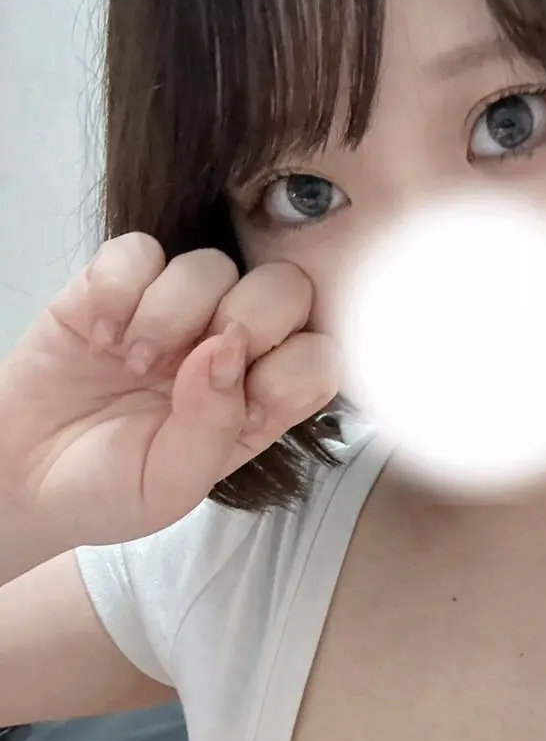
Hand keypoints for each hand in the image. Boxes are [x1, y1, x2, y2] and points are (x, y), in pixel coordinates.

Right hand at [0, 233, 338, 551]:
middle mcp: (228, 348)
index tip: (247, 407)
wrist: (21, 477)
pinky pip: (138, 251)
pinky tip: (98, 336)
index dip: (295, 367)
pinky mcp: (115, 285)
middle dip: (250, 320)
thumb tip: (227, 349)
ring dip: (171, 315)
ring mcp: (174, 312)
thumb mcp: (171, 486)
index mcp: (259, 400)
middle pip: (285, 288)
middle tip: (191, 366)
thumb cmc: (106, 489)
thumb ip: (214, 427)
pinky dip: (117, 291)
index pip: (320, 355)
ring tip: (131, 363)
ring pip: (212, 264)